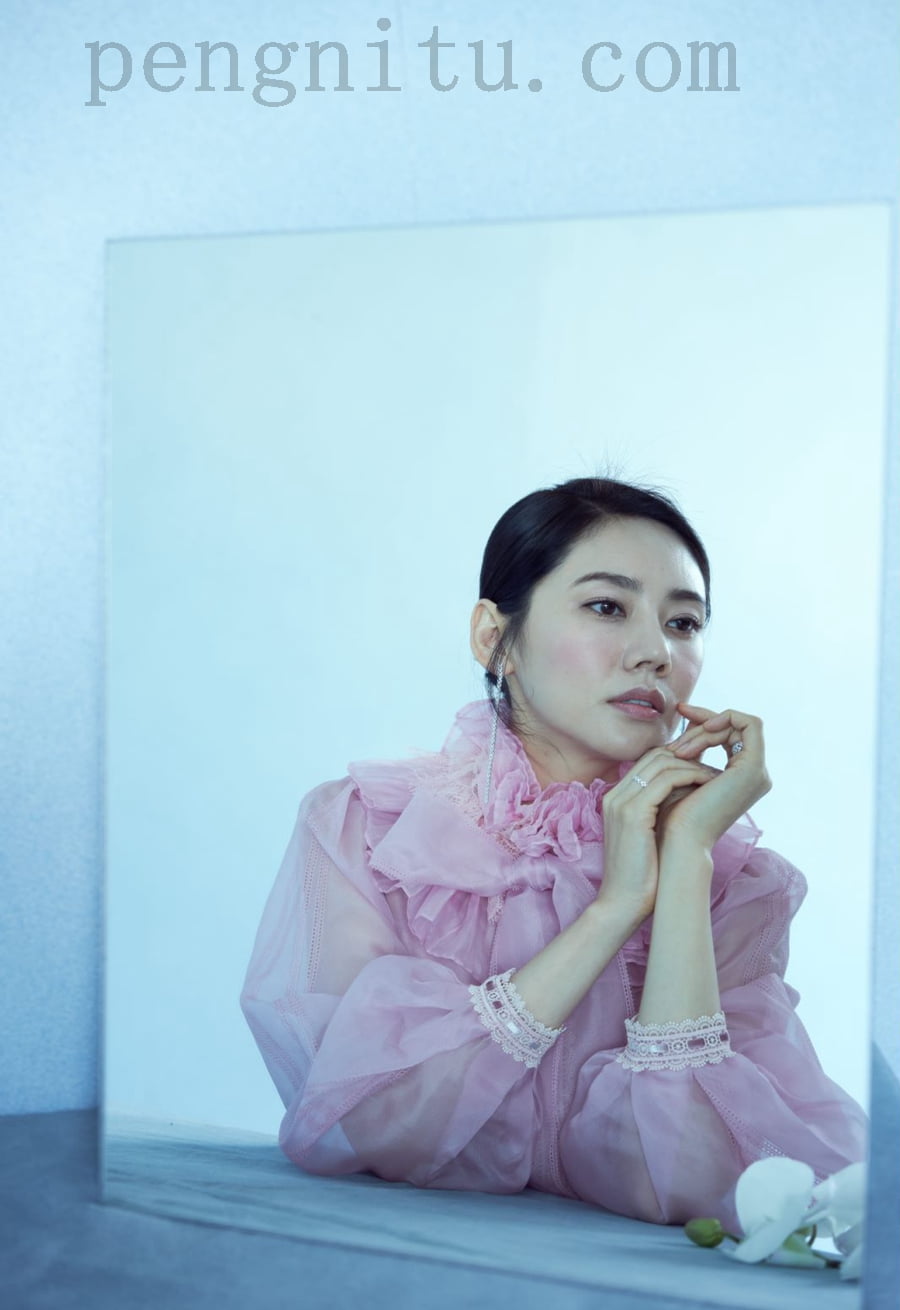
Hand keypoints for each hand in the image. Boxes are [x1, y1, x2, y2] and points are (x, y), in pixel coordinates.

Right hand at [597, 746, 722, 924]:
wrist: (622, 905)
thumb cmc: (641, 877)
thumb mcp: (649, 836)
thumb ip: (660, 812)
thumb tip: (690, 795)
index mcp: (617, 798)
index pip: (649, 761)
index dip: (679, 758)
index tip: (706, 767)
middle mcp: (615, 794)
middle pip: (655, 755)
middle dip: (688, 754)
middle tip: (716, 764)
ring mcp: (621, 802)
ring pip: (662, 762)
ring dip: (694, 764)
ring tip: (717, 775)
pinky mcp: (633, 813)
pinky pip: (666, 780)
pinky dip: (691, 777)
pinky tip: (710, 784)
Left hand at [659, 702, 771, 852]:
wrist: (678, 840)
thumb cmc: (673, 813)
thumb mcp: (683, 773)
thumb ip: (692, 751)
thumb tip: (687, 723)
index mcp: (741, 777)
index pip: (729, 734)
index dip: (705, 719)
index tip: (680, 712)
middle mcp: (755, 775)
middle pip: (735, 727)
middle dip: (703, 721)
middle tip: (678, 723)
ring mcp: (758, 773)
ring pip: (738, 725)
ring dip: (705, 728)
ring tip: (678, 749)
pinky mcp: (754, 769)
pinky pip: (749, 724)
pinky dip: (723, 721)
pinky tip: (698, 732)